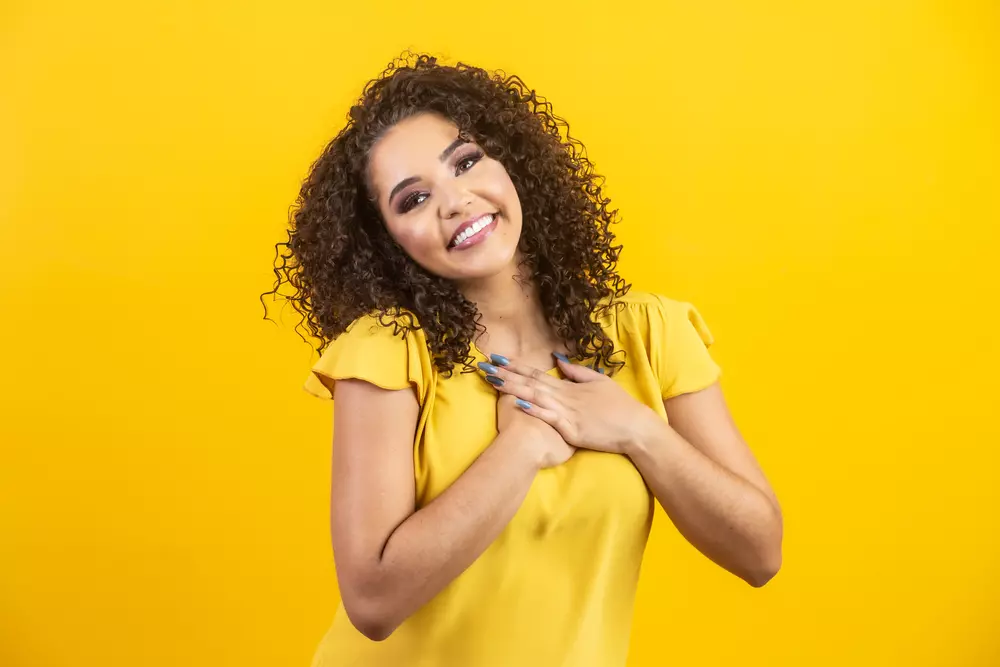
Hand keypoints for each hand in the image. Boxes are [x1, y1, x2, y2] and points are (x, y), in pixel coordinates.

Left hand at [482, 354, 656, 453]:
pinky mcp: (571, 429)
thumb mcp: (599, 382)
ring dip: (513, 388)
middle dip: (505, 374)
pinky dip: (534, 409)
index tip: (497, 358)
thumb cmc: (619, 407)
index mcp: (569, 386)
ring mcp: (567, 412)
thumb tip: (557, 360)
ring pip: (535, 396)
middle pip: (529, 382)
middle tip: (484, 365)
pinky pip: (549, 417)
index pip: (536, 373)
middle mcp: (565, 396)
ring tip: (493, 380)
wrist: (635, 428)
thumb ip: (576, 372)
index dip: (515, 366)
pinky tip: (518, 403)